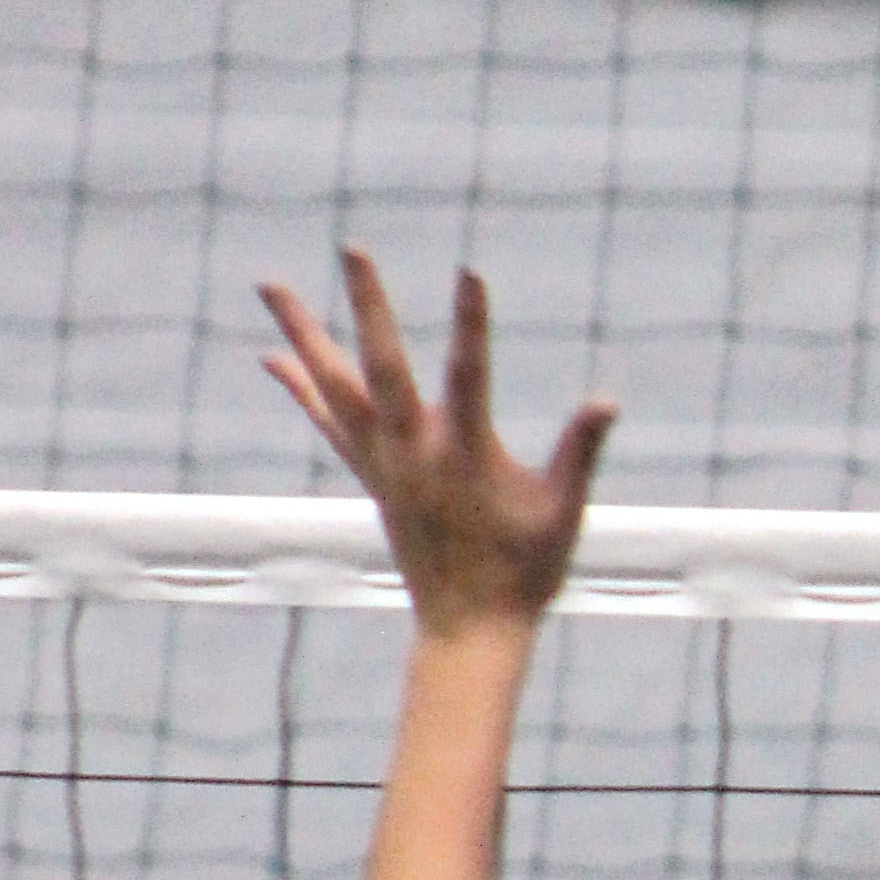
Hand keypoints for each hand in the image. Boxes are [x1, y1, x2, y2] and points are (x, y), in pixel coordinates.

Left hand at [260, 251, 615, 641]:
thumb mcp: (563, 512)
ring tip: (272, 284)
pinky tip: (275, 356)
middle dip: (368, 305)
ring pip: (336, 387)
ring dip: (304, 333)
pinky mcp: (373, 478)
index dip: (472, 323)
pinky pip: (329, 422)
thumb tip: (607, 402)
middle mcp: (414, 454)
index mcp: (465, 457)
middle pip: (382, 365)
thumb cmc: (525, 572)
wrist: (469, 631)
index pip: (471, 375)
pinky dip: (302, 388)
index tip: (470, 271)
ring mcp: (385, 466)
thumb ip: (582, 452)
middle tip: (353, 248)